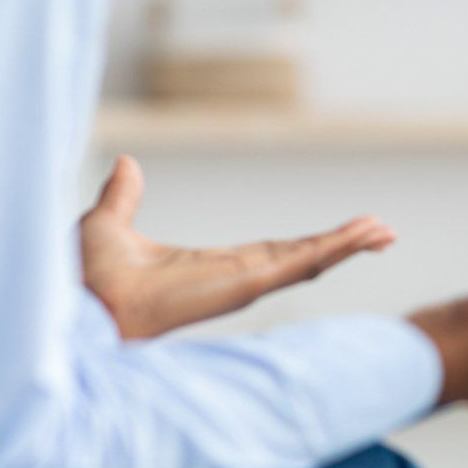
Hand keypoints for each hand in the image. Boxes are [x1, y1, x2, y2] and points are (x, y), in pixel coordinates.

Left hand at [81, 155, 395, 339]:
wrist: (81, 303)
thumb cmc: (86, 278)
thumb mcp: (109, 223)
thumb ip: (123, 196)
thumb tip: (127, 164)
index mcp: (213, 267)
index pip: (274, 252)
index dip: (310, 242)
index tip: (342, 233)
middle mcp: (235, 278)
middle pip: (304, 257)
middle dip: (343, 244)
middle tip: (383, 230)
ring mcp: (244, 283)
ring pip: (310, 260)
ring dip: (348, 244)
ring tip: (386, 230)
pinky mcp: (246, 284)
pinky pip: (300, 263)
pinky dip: (334, 248)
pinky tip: (364, 235)